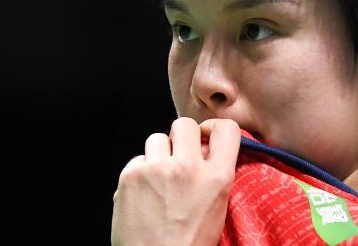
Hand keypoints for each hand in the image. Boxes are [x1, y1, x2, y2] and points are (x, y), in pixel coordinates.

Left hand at [111, 117, 240, 245]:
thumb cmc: (187, 245)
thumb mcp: (215, 209)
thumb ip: (212, 175)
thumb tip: (203, 149)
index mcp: (217, 178)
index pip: (227, 129)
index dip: (214, 129)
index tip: (206, 137)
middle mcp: (188, 168)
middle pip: (184, 125)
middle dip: (180, 138)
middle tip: (177, 158)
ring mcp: (157, 169)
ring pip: (157, 139)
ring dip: (158, 155)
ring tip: (158, 182)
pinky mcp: (131, 175)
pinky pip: (137, 159)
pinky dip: (139, 173)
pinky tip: (143, 195)